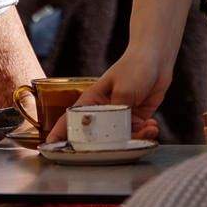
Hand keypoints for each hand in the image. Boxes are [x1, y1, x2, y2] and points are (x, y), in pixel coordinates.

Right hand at [49, 48, 167, 142]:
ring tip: (146, 130)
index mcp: (91, 101)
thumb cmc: (134, 67)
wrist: (156, 56)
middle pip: (98, 136)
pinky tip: (152, 126)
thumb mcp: (123, 91)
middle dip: (110, 146)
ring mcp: (120, 115)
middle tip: (122, 148)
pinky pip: (138, 133)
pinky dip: (146, 133)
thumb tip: (116, 133)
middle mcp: (103, 111)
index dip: (59, 136)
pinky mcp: (136, 117)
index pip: (71, 120)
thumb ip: (117, 113)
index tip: (50, 150)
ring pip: (122, 138)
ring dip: (136, 138)